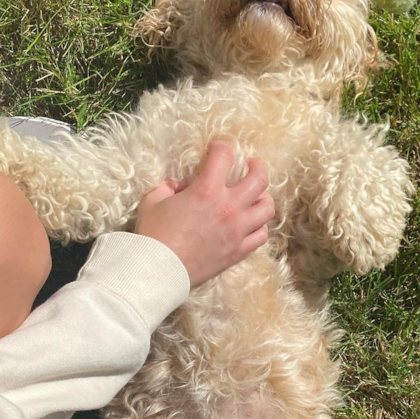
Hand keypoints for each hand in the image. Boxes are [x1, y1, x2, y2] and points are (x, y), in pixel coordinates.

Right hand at [134, 142, 273, 286]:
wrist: (158, 270)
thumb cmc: (153, 235)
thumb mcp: (152, 201)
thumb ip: (168, 187)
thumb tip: (180, 186)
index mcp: (206, 190)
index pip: (224, 156)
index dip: (220, 148)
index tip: (215, 150)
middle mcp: (228, 207)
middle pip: (259, 179)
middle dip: (258, 166)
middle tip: (252, 165)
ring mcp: (237, 230)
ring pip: (267, 208)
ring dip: (263, 198)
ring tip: (256, 196)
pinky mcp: (238, 251)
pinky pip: (261, 235)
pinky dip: (259, 226)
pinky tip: (251, 223)